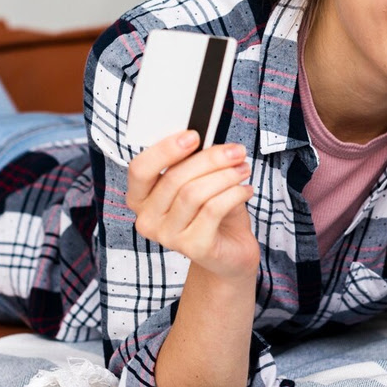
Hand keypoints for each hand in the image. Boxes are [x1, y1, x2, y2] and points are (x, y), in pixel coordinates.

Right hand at [126, 130, 257, 278]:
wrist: (229, 250)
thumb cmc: (211, 210)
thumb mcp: (198, 181)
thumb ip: (192, 162)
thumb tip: (206, 140)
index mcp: (140, 197)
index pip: (140, 169)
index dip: (164, 150)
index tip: (194, 135)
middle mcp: (147, 219)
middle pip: (174, 178)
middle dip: (210, 159)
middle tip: (236, 151)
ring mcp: (168, 237)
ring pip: (194, 193)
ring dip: (225, 175)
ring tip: (243, 169)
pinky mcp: (193, 247)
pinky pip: (213, 210)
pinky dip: (234, 194)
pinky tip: (245, 190)